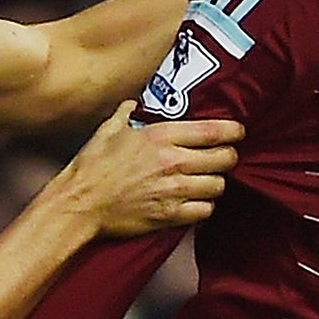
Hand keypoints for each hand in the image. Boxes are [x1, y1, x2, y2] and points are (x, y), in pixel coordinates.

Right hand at [60, 103, 241, 237]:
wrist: (80, 204)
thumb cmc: (92, 166)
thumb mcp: (108, 131)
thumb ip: (125, 113)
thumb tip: (132, 102)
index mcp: (160, 136)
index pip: (212, 131)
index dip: (233, 131)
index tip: (238, 132)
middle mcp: (172, 161)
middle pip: (224, 159)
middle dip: (228, 158)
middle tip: (223, 159)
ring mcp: (173, 190)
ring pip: (218, 186)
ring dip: (216, 183)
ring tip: (208, 181)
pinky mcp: (170, 215)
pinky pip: (205, 211)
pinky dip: (204, 207)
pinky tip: (197, 202)